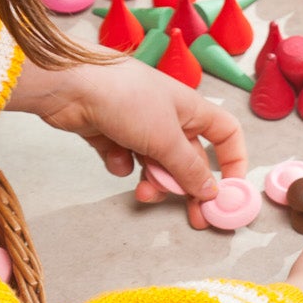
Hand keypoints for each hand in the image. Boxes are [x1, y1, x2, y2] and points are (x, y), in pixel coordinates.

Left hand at [7, 60, 245, 228]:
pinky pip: (125, 158)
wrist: (70, 84)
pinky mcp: (109, 133)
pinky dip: (121, 163)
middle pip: (189, 159)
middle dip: (189, 187)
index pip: (226, 135)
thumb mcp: (167, 139)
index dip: (233, 161)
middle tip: (194, 217)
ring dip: (153, 182)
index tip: (229, 189)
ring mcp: (137, 125)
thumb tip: (211, 192)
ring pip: (156, 164)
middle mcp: (167, 117)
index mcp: (190, 110)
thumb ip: (189, 169)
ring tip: (142, 192)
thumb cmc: (127, 99)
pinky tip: (112, 157)